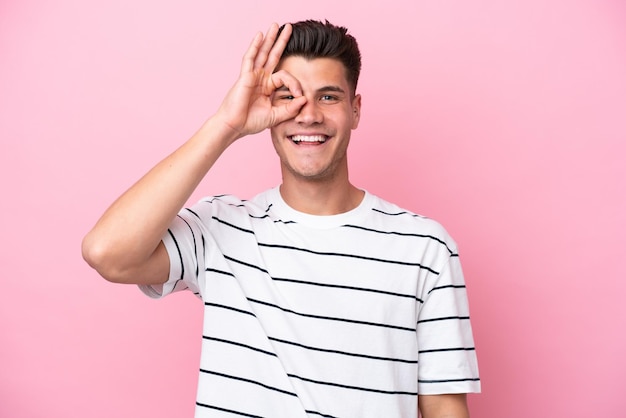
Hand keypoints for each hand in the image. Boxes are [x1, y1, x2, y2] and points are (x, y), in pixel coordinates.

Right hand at [214, 23, 306, 140]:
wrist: (235, 126)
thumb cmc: (251, 122)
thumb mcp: (276, 116)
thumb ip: (290, 109)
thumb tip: (305, 99)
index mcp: (268, 87)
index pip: (286, 77)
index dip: (295, 84)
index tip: (300, 96)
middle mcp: (261, 78)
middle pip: (273, 55)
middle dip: (281, 41)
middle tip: (290, 27)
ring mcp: (252, 75)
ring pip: (262, 53)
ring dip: (269, 39)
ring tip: (275, 25)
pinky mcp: (245, 76)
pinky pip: (250, 58)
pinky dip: (254, 46)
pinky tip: (259, 35)